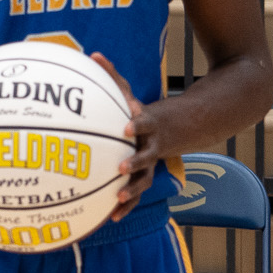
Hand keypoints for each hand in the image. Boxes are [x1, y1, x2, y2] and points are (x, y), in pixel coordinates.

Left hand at [90, 54, 158, 220]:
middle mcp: (152, 145)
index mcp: (147, 124)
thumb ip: (113, 75)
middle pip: (146, 155)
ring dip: (132, 189)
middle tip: (120, 167)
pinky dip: (126, 205)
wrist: (180, 127)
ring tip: (118, 197)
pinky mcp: (147, 176)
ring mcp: (151, 163)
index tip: (127, 125)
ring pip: (145, 179)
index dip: (137, 123)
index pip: (144, 122)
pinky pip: (137, 193)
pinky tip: (112, 217)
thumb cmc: (142, 109)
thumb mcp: (131, 92)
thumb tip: (92, 54)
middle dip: (135, 162)